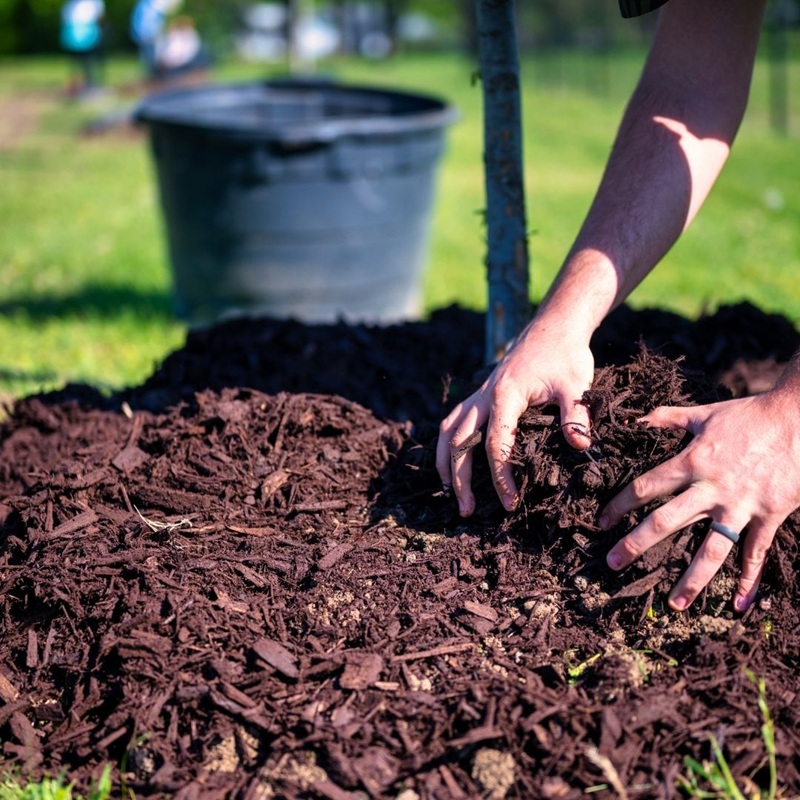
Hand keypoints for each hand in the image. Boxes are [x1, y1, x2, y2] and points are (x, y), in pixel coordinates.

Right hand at [436, 321, 594, 516]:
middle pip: (460, 442)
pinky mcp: (480, 394)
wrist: (554, 326)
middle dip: (460, 479)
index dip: (500, 476)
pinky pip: (453, 420)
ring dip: (445, 463)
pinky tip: (450, 462)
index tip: (510, 502)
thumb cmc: (566, 355)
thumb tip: (579, 446)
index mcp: (505, 395)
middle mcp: (484, 395)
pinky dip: (447, 444)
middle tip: (467, 511)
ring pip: (448, 431)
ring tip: (449, 493)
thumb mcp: (577, 384)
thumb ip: (577, 415)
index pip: (495, 444)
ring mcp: (479, 394)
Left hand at [600, 382, 799, 612]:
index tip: (602, 522)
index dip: (620, 505)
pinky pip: (756, 553)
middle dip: (636, 544)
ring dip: (692, 579)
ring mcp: (741, 505)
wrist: (799, 417)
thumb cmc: (749, 415)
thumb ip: (667, 418)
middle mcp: (711, 488)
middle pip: (665, 521)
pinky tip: (739, 605)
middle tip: (613, 564)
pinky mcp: (770, 515)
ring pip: (711, 549)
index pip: (645, 487)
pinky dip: (749, 580)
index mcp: (691, 461)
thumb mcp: (703, 414)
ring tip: (675, 604)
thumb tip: (637, 420)